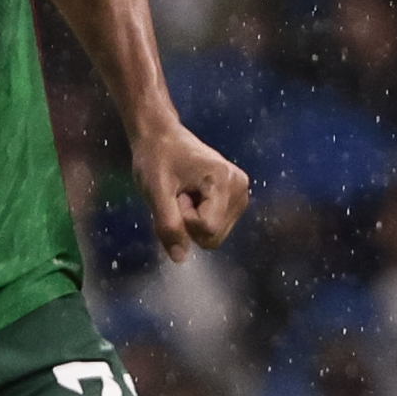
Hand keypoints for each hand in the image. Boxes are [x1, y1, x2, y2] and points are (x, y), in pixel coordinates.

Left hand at [133, 119, 251, 261]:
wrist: (162, 137)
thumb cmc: (156, 159)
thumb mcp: (155, 192)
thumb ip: (168, 225)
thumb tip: (180, 258)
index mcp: (225, 181)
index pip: (208, 228)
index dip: (184, 218)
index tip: (175, 193)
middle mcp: (240, 187)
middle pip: (214, 236)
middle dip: (189, 222)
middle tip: (178, 194)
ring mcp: (241, 193)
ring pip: (215, 235)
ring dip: (192, 221)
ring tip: (184, 193)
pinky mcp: (237, 198)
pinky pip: (216, 228)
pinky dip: (199, 219)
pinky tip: (192, 195)